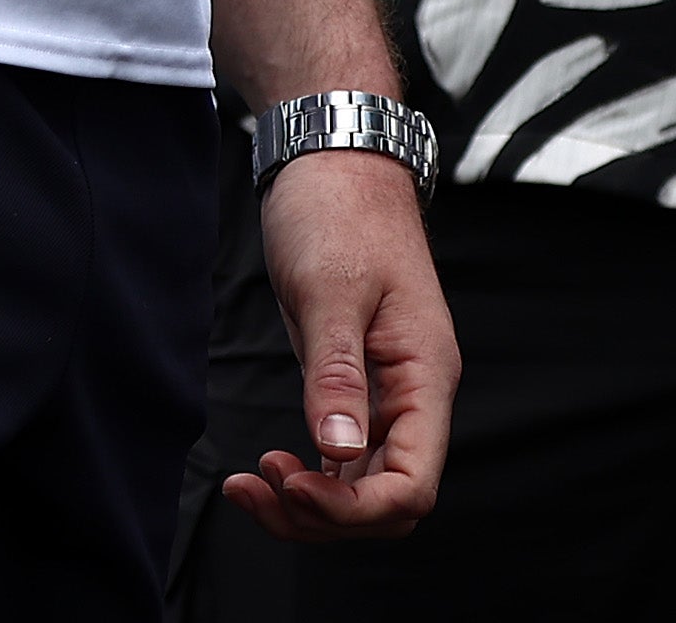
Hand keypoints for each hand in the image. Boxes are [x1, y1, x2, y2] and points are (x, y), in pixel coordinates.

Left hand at [219, 150, 455, 541]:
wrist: (333, 160)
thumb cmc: (338, 212)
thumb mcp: (330, 292)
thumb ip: (336, 375)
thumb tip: (337, 451)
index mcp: (426, 375)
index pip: (412, 485)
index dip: (352, 507)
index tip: (291, 483)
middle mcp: (414, 395)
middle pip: (387, 501)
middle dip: (324, 515)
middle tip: (258, 485)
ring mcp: (386, 395)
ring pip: (361, 488)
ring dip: (308, 504)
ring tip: (249, 483)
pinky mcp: (355, 388)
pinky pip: (341, 460)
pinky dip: (306, 476)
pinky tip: (266, 467)